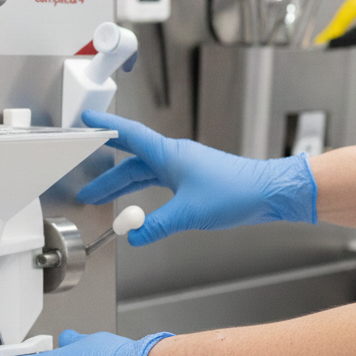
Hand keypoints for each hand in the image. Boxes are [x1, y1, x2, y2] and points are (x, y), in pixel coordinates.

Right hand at [77, 110, 317, 244]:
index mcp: (170, 154)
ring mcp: (184, 168)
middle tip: (87, 185)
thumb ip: (157, 225)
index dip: (105, 127)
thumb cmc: (236, 192)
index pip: (129, 135)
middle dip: (107, 174)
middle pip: (131, 161)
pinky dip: (143, 192)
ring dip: (124, 186)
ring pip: (144, 174)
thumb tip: (135, 235)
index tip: (87, 120)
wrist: (269, 192)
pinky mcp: (194, 180)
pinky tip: (139, 206)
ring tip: (105, 200)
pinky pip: (159, 182)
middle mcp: (175, 157)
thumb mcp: (189, 213)